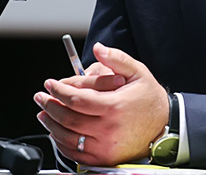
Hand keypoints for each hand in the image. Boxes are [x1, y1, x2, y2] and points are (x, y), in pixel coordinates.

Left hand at [33, 42, 168, 165]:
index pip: (76, 99)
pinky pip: (75, 153)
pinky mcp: (104, 158)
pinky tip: (56, 132)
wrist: (164, 125)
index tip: (50, 84)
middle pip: (68, 119)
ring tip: (43, 113)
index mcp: (114, 106)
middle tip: (41, 97)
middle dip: (50, 106)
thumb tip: (97, 48)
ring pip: (68, 137)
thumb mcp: (137, 72)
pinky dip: (61, 143)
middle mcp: (108, 129)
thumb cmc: (148, 98)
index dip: (58, 90)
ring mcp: (105, 147)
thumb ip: (116, 58)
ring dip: (51, 125)